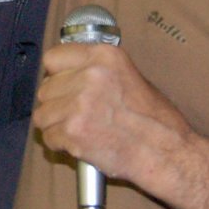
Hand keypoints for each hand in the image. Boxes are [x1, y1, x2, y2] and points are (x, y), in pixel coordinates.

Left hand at [32, 41, 193, 186]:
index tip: (63, 85)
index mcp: (104, 57)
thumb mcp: (129, 75)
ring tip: (78, 130)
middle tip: (75, 114)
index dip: (56, 75)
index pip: (53, 58)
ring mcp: (79, 104)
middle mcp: (90, 76)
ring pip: (41, 114)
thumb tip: (66, 73)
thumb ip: (96, 69)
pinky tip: (80, 143)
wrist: (167, 152)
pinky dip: (60, 144)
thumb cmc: (155, 119)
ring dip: (55, 125)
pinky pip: (48, 137)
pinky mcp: (73, 132)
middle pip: (45, 88)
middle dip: (56, 103)